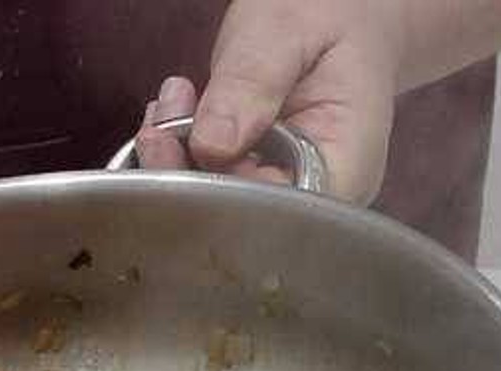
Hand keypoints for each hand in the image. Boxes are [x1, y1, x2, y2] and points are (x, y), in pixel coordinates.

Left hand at [136, 0, 400, 203]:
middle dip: (186, 177)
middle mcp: (315, 197)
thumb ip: (253, 83)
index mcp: (343, 172)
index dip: (217, 194)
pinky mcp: (256, 184)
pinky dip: (181, 156)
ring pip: (217, 206)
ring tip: (170, 105)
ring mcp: (284, 194)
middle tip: (156, 128)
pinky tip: (172, 118)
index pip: (272, 215)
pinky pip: (210, 185)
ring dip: (176, 163)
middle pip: (239, 219)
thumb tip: (211, 145)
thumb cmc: (332, 15)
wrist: (343, 13)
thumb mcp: (288, 32)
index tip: (178, 146)